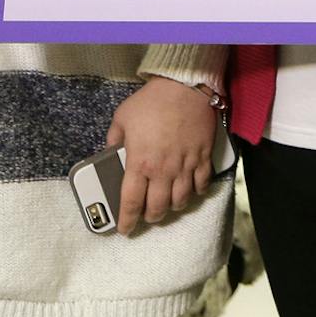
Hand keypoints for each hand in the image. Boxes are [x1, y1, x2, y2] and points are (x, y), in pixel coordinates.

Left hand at [105, 77, 218, 235]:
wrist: (185, 86)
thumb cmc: (152, 101)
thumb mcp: (122, 118)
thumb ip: (114, 139)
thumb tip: (112, 152)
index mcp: (139, 163)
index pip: (131, 203)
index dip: (127, 221)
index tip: (125, 229)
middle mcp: (163, 170)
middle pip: (158, 208)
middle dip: (151, 217)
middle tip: (147, 215)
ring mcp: (186, 165)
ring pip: (181, 200)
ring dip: (173, 207)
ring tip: (168, 204)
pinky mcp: (203, 157)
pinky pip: (202, 184)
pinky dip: (196, 192)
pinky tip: (191, 190)